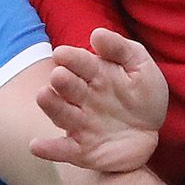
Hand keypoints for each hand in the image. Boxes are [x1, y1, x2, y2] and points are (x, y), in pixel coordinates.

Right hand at [32, 28, 168, 172]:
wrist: (149, 132)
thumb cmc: (142, 95)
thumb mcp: (140, 66)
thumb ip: (121, 49)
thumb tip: (96, 34)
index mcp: (95, 74)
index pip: (80, 63)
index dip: (71, 58)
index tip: (61, 54)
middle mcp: (83, 98)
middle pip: (67, 87)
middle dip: (62, 81)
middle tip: (59, 76)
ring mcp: (81, 124)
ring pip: (62, 114)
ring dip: (52, 106)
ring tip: (43, 96)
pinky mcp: (82, 150)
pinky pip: (64, 150)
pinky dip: (49, 149)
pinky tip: (35, 146)